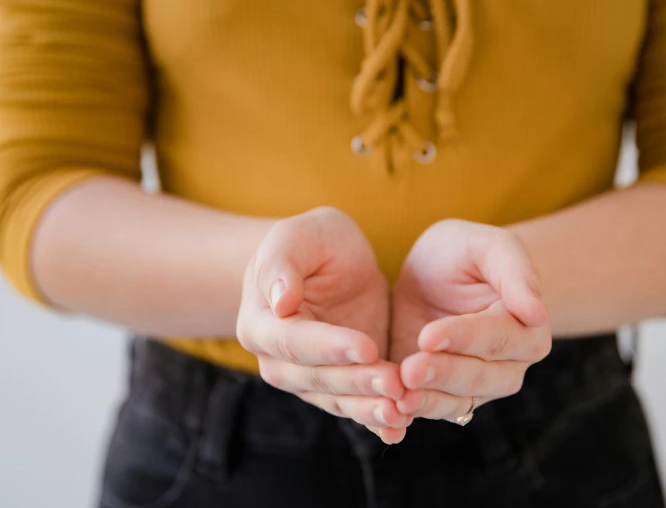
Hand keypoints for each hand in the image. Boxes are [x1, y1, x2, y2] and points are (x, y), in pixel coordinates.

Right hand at [237, 207, 409, 442]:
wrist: (332, 261)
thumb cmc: (312, 241)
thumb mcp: (298, 236)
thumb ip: (281, 264)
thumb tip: (280, 302)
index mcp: (261, 323)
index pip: (294, 342)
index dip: (329, 347)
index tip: (367, 346)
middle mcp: (278, 361)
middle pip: (317, 379)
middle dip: (357, 382)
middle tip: (396, 382)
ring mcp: (308, 379)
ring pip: (337, 400)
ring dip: (369, 408)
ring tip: (403, 411)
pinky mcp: (339, 386)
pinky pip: (354, 407)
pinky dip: (375, 421)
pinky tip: (398, 430)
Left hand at [390, 219, 551, 421]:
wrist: (433, 273)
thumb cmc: (465, 252)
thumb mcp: (487, 246)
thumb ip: (516, 272)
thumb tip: (538, 313)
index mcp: (526, 327)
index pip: (497, 337)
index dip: (463, 338)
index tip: (429, 336)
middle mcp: (509, 364)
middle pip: (480, 377)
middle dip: (443, 374)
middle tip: (410, 370)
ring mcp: (478, 386)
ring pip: (459, 401)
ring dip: (428, 401)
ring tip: (399, 396)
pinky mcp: (445, 395)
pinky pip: (434, 410)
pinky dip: (414, 412)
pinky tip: (391, 409)